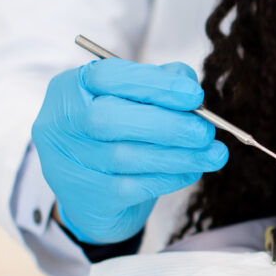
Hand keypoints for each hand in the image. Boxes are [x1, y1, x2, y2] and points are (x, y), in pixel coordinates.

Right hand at [31, 58, 227, 243]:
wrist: (92, 191)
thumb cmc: (119, 132)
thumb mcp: (133, 99)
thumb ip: (160, 83)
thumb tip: (187, 83)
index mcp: (70, 88)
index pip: (108, 76)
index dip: (155, 84)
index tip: (194, 95)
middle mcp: (60, 124)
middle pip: (110, 120)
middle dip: (167, 124)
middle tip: (205, 131)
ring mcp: (68, 164)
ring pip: (127, 157)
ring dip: (179, 155)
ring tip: (214, 153)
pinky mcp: (87, 198)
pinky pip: (134, 187)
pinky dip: (171, 177)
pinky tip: (193, 170)